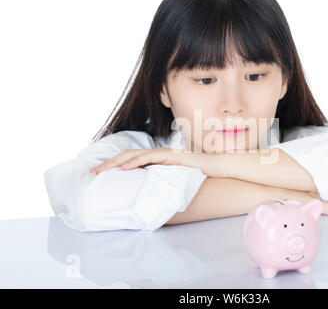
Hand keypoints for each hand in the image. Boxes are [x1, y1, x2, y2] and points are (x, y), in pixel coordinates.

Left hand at [89, 148, 225, 177]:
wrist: (215, 167)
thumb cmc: (196, 174)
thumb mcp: (173, 180)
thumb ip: (160, 182)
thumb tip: (147, 195)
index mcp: (155, 160)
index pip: (130, 160)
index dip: (113, 166)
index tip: (99, 174)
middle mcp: (156, 154)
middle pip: (126, 156)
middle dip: (107, 163)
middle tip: (91, 172)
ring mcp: (162, 154)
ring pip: (133, 156)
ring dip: (115, 162)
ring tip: (101, 170)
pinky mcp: (170, 156)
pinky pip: (149, 158)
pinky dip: (135, 162)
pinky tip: (124, 168)